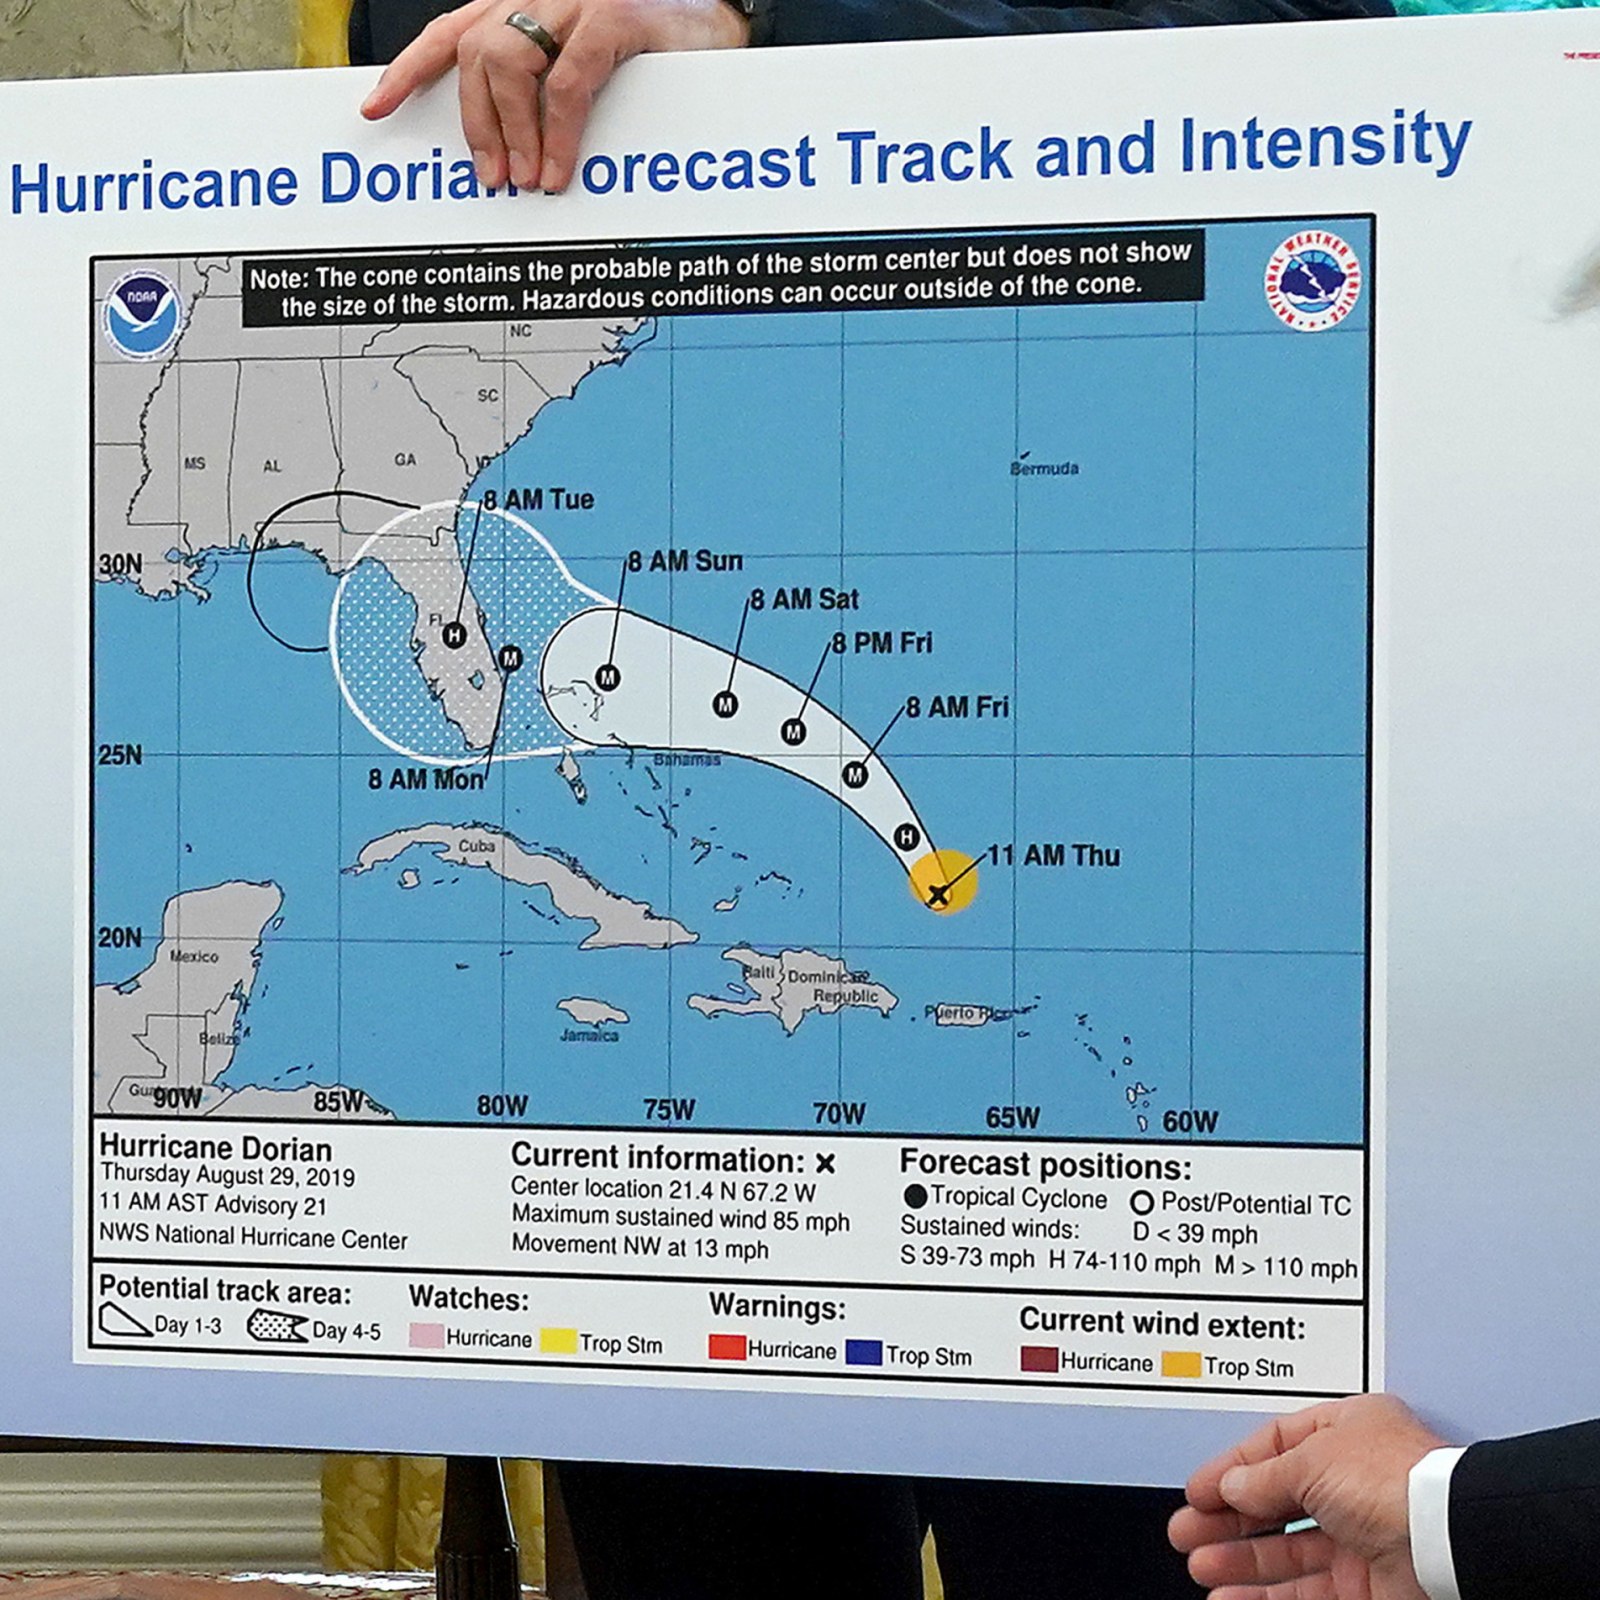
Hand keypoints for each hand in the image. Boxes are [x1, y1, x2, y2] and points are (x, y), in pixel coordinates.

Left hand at [360, 0, 749, 194]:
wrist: (721, 19)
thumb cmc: (656, 48)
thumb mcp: (583, 64)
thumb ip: (541, 88)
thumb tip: (510, 152)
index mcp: (524, 3)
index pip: (450, 33)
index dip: (407, 70)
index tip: (375, 108)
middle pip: (475, 57)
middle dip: (478, 127)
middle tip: (495, 181)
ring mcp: (575, 0)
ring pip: (509, 65)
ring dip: (515, 134)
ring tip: (530, 182)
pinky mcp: (614, 16)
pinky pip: (568, 84)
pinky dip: (559, 135)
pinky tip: (560, 171)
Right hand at [1168, 1394, 1448, 1599]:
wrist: (1450, 1541)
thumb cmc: (1394, 1480)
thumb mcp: (1311, 1459)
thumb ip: (1264, 1476)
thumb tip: (1232, 1487)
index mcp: (1344, 1433)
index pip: (1274, 1447)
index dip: (1232, 1469)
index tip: (1198, 1491)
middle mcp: (1352, 1483)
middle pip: (1275, 1501)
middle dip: (1227, 1519)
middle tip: (1186, 1533)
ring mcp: (1360, 1537)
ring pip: (1286, 1551)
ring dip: (1239, 1560)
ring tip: (1201, 1569)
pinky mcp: (1366, 1586)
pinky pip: (1306, 1591)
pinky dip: (1266, 1595)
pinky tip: (1232, 1599)